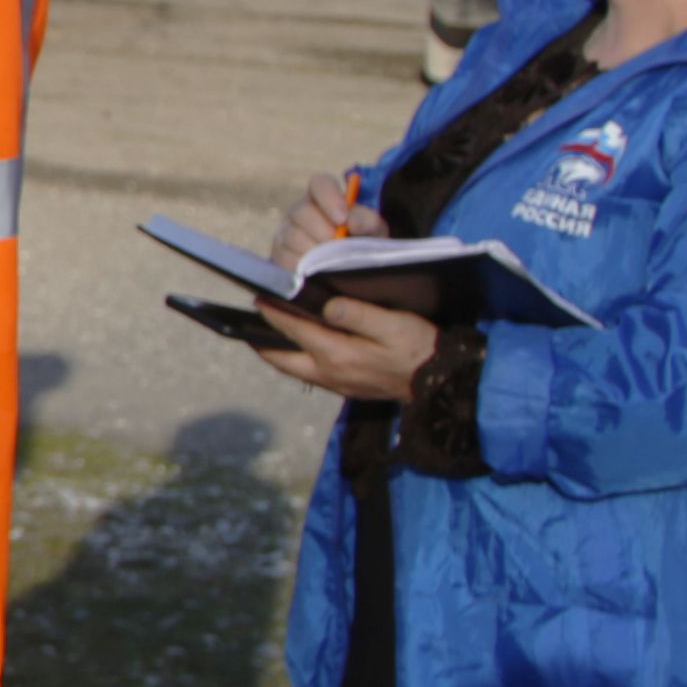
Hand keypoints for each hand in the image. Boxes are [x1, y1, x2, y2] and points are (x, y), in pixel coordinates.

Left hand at [250, 291, 440, 405]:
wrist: (441, 385)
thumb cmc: (420, 349)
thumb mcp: (393, 325)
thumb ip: (357, 313)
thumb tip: (324, 304)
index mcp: (338, 354)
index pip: (294, 329)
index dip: (273, 312)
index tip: (256, 296)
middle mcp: (330, 373)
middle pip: (281, 358)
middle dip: (261, 340)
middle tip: (244, 324)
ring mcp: (337, 384)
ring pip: (293, 368)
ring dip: (276, 352)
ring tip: (262, 334)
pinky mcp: (346, 389)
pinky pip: (309, 374)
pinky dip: (295, 360)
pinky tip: (297, 348)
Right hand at [271, 170, 385, 265]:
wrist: (349, 268)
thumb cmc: (363, 242)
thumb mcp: (373, 230)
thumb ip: (367, 220)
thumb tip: (350, 220)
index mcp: (326, 195)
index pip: (320, 183)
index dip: (329, 198)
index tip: (342, 219)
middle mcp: (301, 209)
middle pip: (302, 211)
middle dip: (323, 231)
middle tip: (339, 246)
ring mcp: (286, 230)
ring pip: (292, 236)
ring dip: (314, 251)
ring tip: (332, 261)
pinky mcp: (279, 252)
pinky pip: (284, 256)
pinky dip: (303, 266)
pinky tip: (317, 271)